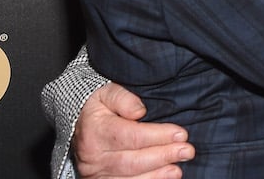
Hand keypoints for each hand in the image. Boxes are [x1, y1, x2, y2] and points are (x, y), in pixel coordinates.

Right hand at [72, 83, 192, 178]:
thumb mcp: (107, 92)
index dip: (157, 136)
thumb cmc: (99, 106)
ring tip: (177, 169)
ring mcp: (95, 172)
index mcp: (96, 131)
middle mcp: (93, 155)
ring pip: (127, 178)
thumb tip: (140, 111)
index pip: (130, 136)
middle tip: (187, 151)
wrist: (77, 122)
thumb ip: (123, 98)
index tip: (181, 133)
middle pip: (131, 160)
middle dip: (162, 156)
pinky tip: (163, 178)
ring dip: (155, 175)